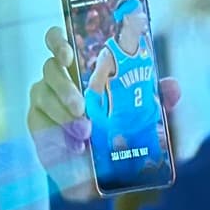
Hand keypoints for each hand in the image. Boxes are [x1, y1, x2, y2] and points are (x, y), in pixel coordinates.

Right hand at [26, 27, 180, 203]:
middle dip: (65, 88)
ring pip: (43, 95)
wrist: (98, 168)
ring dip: (63, 114)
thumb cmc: (115, 129)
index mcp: (78, 66)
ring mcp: (43, 98)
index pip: (58, 41)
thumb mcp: (141, 113)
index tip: (68, 55)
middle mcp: (57, 78)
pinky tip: (75, 146)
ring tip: (84, 132)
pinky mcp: (36, 122)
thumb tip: (172, 86)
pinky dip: (58, 133)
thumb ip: (154, 97)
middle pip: (50, 68)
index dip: (57, 41)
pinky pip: (40, 121)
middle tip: (82, 108)